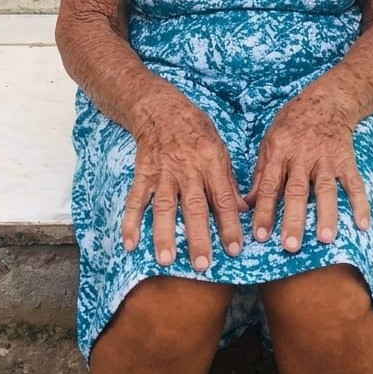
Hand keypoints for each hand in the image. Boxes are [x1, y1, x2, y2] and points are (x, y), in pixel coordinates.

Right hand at [122, 90, 247, 270]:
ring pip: (164, 207)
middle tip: (203, 265)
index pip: (223, 199)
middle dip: (198, 238)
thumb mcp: (220, 148)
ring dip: (165, 234)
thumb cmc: (195, 129)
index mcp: (211, 163)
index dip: (230, 224)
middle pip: (194, 208)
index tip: (235, 249)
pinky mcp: (143, 174)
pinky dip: (131, 222)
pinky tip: (130, 243)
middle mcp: (187, 169)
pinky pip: (136, 200)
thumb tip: (242, 210)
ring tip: (166, 260)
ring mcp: (163, 172)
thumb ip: (228, 181)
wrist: (161, 108)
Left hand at [245, 83, 370, 251]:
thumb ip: (262, 173)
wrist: (328, 100)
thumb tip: (247, 204)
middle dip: (294, 220)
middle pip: (297, 191)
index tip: (260, 236)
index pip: (270, 186)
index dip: (265, 211)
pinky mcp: (346, 160)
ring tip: (325, 238)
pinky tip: (362, 225)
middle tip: (290, 246)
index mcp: (280, 152)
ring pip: (325, 189)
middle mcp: (302, 156)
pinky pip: (354, 183)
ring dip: (326, 214)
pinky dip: (360, 203)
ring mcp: (326, 158)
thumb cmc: (293, 122)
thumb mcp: (270, 141)